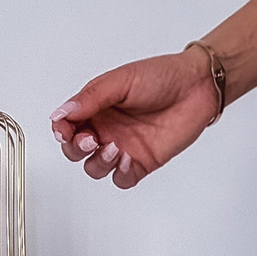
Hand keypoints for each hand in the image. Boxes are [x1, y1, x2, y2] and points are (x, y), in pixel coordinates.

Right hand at [50, 45, 218, 188]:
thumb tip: (62, 113)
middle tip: (90, 140)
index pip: (67, 125)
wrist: (196, 88)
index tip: (64, 130)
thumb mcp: (120, 81)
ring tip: (113, 147)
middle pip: (75, 151)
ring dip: (98, 162)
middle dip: (75, 149)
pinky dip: (119, 174)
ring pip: (95, 168)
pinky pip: (122, 178)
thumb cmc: (161, 77)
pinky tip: (127, 159)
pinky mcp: (142, 162)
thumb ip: (90, 98)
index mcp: (95, 108)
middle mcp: (106, 129)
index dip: (61, 131)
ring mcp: (123, 147)